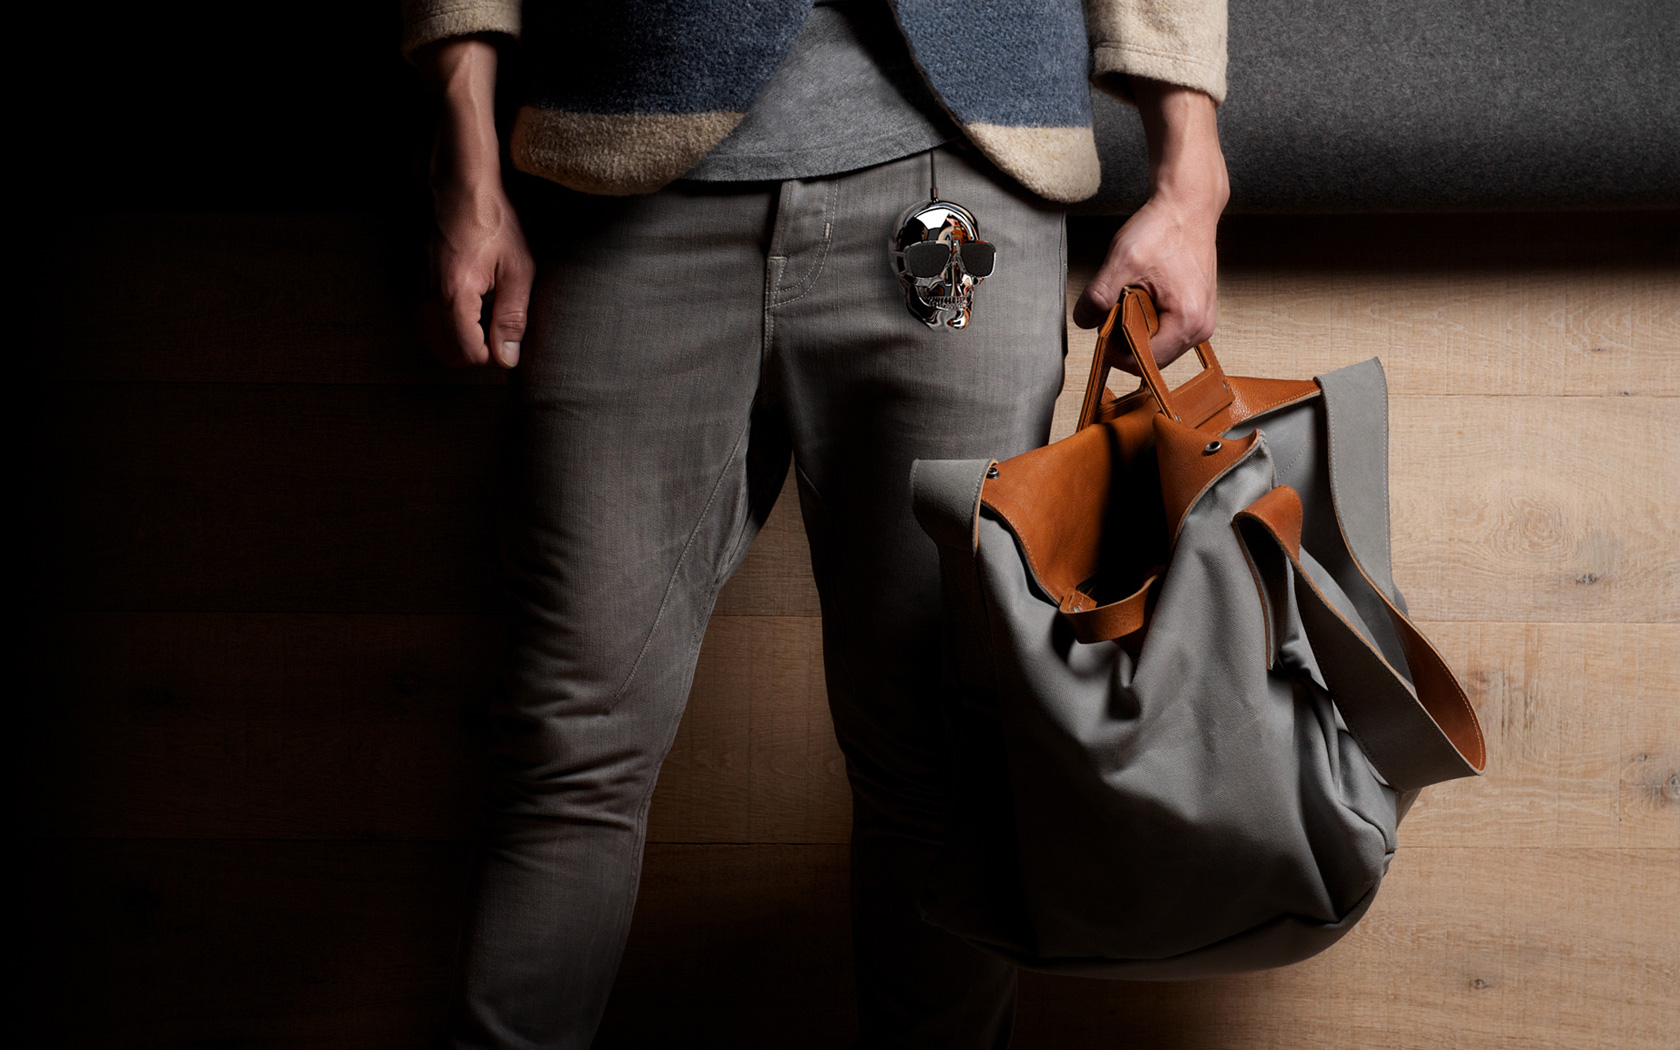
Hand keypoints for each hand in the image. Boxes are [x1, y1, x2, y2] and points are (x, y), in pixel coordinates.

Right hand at [417, 38, 532, 368]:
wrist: (460, 187)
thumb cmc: (494, 223)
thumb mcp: (517, 270)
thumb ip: (512, 318)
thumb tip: (507, 359)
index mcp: (455, 297)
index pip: (469, 354)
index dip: (494, 356)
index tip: (510, 341)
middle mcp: (429, 298)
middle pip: (449, 355)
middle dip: (477, 352)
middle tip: (501, 333)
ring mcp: (418, 290)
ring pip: (435, 341)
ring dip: (460, 341)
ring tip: (487, 319)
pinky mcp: (415, 282)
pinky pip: (426, 322)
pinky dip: (446, 326)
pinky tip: (469, 309)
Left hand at [1073, 80, 1228, 371]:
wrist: (1188, 205)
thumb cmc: (1163, 230)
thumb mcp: (1122, 262)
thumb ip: (1098, 296)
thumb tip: (1084, 321)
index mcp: (1187, 322)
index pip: (1142, 361)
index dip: (1114, 350)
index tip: (1100, 328)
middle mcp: (1201, 328)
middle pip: (1151, 357)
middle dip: (1126, 339)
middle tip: (1112, 308)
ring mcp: (1202, 321)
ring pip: (1157, 345)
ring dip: (1136, 329)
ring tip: (1128, 298)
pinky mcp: (1197, 312)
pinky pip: (1166, 331)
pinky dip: (1148, 320)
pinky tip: (1140, 296)